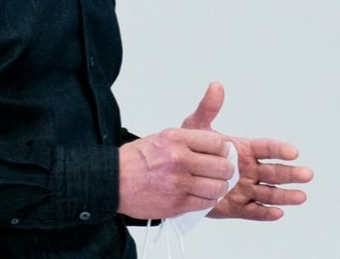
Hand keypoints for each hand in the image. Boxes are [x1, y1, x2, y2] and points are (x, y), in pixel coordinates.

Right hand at [116, 127, 234, 220]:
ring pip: (217, 187)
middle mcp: (179, 159)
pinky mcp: (176, 203)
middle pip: (222, 166)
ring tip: (213, 184)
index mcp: (176, 139)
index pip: (217, 143)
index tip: (221, 153)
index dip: (223, 150)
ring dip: (219, 187)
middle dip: (226, 169)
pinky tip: (202, 195)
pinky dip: (208, 200)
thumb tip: (220, 144)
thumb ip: (192, 138)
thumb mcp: (165, 136)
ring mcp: (178, 183)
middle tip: (222, 170)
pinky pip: (206, 203)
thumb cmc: (138, 159)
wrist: (113, 181)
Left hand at [181, 82, 313, 220]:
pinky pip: (253, 211)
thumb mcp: (196, 127)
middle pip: (274, 172)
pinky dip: (265, 214)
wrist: (177, 175)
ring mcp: (244, 189)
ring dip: (285, 195)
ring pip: (268, 193)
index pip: (266, 148)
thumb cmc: (189, 148)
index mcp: (244, 149)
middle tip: (307, 174)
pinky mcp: (237, 207)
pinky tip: (278, 213)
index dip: (280, 150)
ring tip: (301, 197)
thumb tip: (216, 86)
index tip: (294, 152)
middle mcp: (249, 169)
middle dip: (291, 174)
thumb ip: (208, 109)